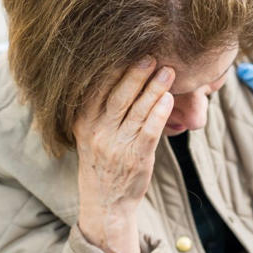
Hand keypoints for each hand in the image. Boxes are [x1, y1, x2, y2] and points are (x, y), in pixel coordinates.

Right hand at [73, 57, 174, 252]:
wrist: (106, 203)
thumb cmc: (102, 162)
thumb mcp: (89, 134)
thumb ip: (98, 109)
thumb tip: (120, 76)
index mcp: (83, 122)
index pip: (96, 88)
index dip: (111, 68)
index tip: (126, 49)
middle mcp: (98, 132)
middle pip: (118, 95)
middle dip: (136, 73)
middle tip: (151, 55)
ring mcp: (117, 145)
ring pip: (138, 110)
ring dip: (154, 88)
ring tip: (168, 71)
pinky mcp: (137, 157)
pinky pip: (149, 130)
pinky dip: (159, 112)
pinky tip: (168, 98)